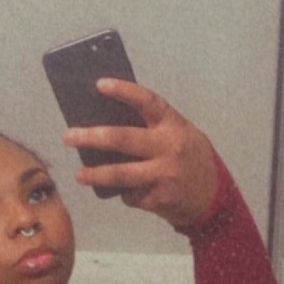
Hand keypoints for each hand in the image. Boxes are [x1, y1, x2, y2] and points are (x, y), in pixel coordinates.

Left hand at [63, 79, 217, 227]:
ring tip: (80, 175)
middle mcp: (170, 148)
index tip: (99, 85)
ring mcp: (165, 175)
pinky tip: (125, 191)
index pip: (147, 101)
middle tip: (69, 136)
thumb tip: (107, 126)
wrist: (215, 197)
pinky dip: (124, 193)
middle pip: (123, 139)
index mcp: (173, 125)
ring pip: (122, 174)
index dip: (124, 91)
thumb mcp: (180, 135)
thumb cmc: (190, 160)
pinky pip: (131, 195)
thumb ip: (152, 129)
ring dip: (97, 174)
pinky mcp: (160, 198)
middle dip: (92, 137)